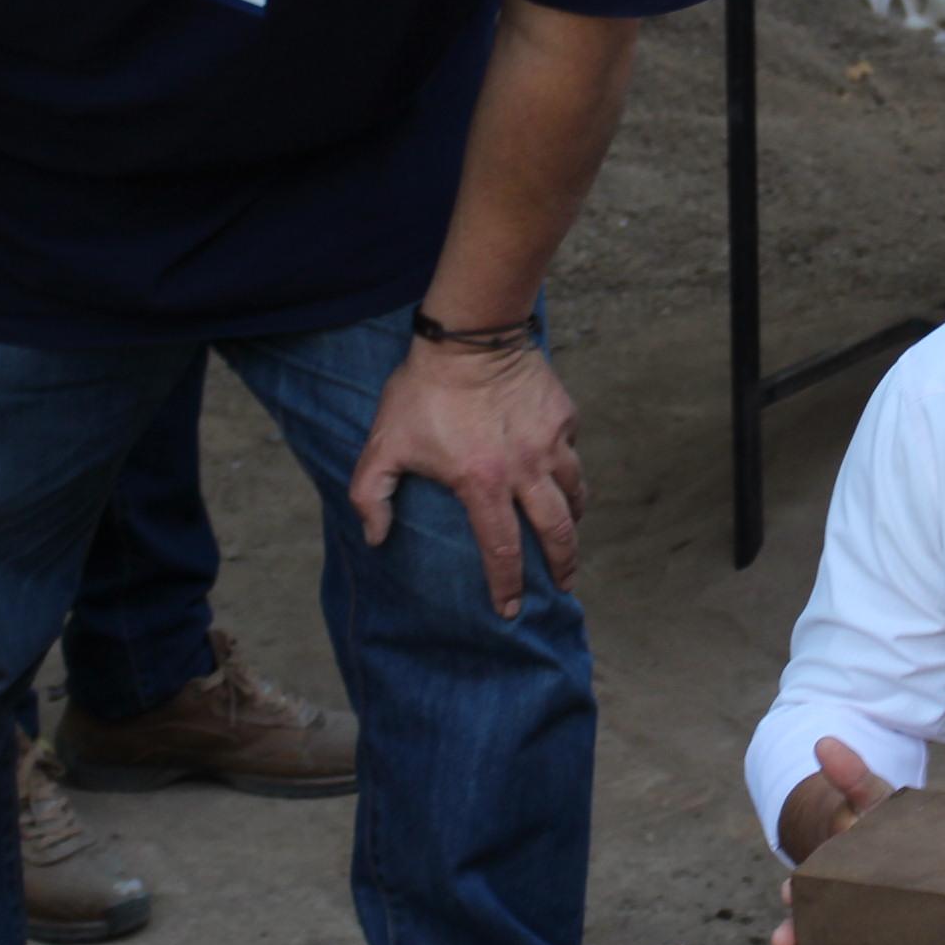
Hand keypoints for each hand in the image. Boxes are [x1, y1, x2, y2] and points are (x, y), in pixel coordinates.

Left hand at [348, 339, 583, 618]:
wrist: (468, 335)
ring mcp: (550, 443)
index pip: (502, 550)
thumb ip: (370, 496)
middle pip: (557, 531)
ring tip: (571, 531)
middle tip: (564, 584)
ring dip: (574, 519)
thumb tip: (376, 538)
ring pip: (575, 493)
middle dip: (564, 565)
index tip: (510, 609)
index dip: (507, 585)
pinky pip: (573, 451)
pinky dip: (569, 468)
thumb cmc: (422, 391)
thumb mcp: (383, 444)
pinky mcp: (563, 416)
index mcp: (483, 485)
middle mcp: (525, 471)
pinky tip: (561, 471)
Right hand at [771, 738, 896, 944]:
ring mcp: (851, 922)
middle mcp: (834, 899)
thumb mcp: (874, 798)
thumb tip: (823, 741)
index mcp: (831, 867)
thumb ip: (852, 775)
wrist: (920, 849)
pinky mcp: (873, 941)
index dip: (796, 888)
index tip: (789, 891)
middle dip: (791, 932)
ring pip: (822, 944)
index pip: (807, 880)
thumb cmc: (892, 825)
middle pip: (808, 918)